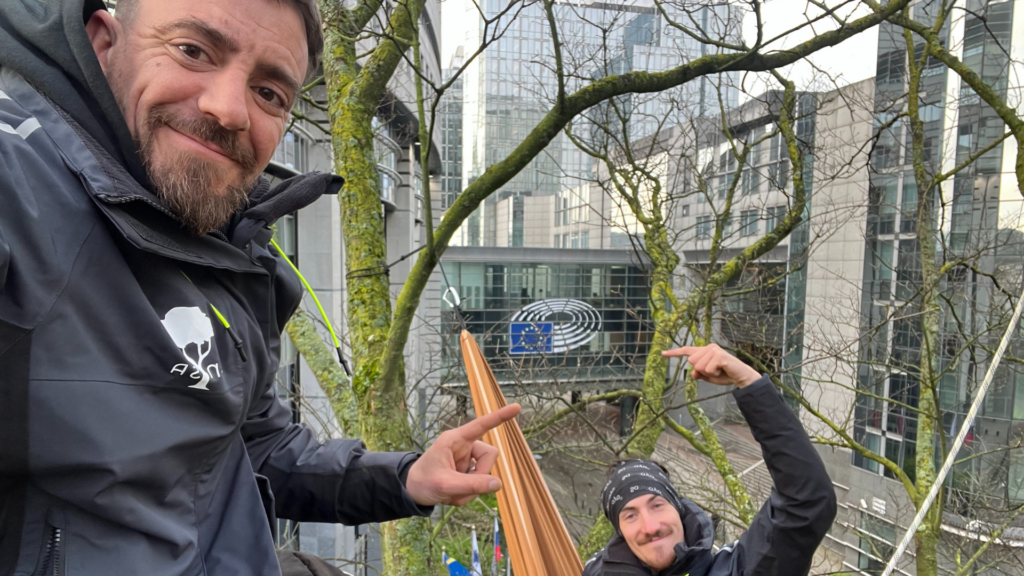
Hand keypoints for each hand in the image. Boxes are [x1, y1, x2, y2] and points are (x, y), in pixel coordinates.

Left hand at [405, 403, 521, 505]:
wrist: (411, 493)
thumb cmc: (422, 481)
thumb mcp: (445, 484)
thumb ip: (472, 485)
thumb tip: (498, 484)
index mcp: (455, 440)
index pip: (481, 425)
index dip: (500, 417)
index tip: (517, 407)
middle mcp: (464, 447)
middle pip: (490, 457)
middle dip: (480, 476)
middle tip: (461, 489)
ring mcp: (467, 460)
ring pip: (486, 474)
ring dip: (471, 490)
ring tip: (452, 494)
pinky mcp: (467, 472)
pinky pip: (479, 484)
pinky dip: (467, 494)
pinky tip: (452, 495)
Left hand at [662, 344, 760, 387]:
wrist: (741, 376)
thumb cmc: (724, 374)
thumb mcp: (708, 376)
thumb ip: (698, 373)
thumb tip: (693, 372)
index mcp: (704, 351)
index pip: (687, 351)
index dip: (674, 353)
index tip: (663, 354)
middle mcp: (708, 347)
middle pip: (692, 361)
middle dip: (701, 370)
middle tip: (715, 371)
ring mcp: (714, 350)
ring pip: (699, 366)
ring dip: (709, 373)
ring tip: (719, 370)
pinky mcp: (719, 355)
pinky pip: (707, 369)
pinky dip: (714, 374)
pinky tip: (722, 370)